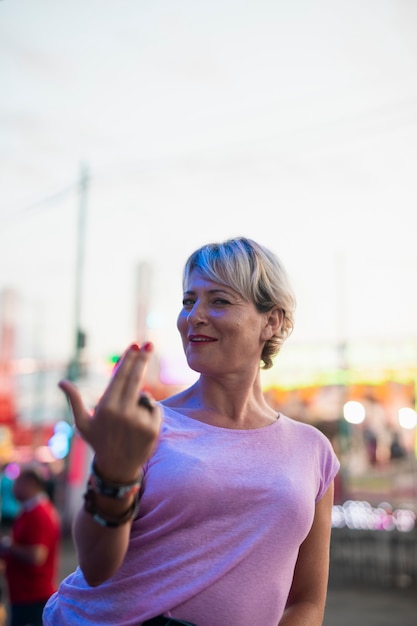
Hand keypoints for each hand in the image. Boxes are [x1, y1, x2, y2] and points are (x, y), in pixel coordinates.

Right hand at [59, 343, 160, 482]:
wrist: (117, 469)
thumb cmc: (99, 442)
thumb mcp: (83, 423)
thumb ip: (74, 400)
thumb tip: (61, 382)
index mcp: (106, 407)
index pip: (121, 376)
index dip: (129, 358)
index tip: (136, 344)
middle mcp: (122, 412)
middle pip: (136, 378)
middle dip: (142, 359)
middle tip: (149, 343)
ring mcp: (139, 420)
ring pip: (145, 396)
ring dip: (141, 400)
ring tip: (130, 420)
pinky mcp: (153, 429)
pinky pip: (155, 409)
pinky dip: (150, 412)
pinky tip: (140, 426)